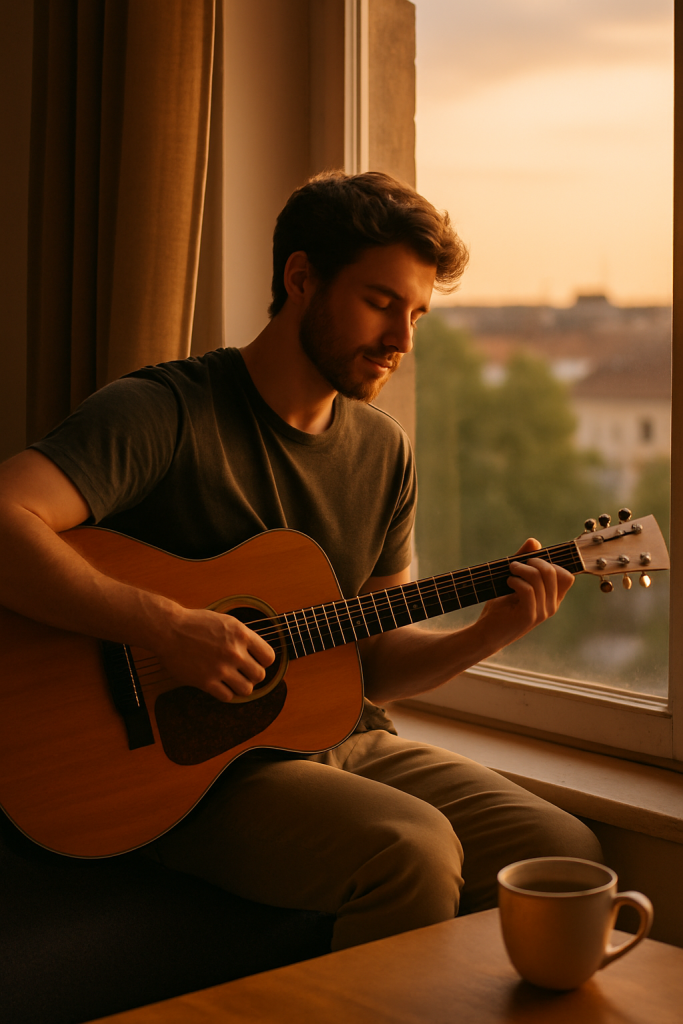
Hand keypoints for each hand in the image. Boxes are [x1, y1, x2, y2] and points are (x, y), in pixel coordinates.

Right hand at [155, 606, 275, 702]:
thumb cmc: (196, 623)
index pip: (269, 657)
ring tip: (233, 680)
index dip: (264, 661)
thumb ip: (243, 636)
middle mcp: (233, 652)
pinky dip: (226, 693)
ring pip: (247, 690)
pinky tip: (220, 684)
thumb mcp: (226, 621)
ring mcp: (220, 668)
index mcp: (241, 634)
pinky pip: (227, 696)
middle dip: (253, 675)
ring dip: (241, 686)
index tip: (256, 661)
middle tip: (243, 671)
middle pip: (260, 675)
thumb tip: (258, 652)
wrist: (168, 630)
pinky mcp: (206, 681)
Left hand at [474, 537, 573, 654]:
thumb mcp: (514, 581)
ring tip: (509, 571)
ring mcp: (542, 612)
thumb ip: (524, 561)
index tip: (531, 561)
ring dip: (520, 568)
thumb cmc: (501, 607)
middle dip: (534, 561)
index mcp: (552, 599)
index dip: (551, 563)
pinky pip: (528, 589)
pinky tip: (508, 583)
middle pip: (554, 572)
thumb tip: (534, 542)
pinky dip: (515, 581)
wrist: (487, 633)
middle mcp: (551, 606)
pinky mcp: (529, 616)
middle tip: (516, 564)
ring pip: (539, 578)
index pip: (567, 576)